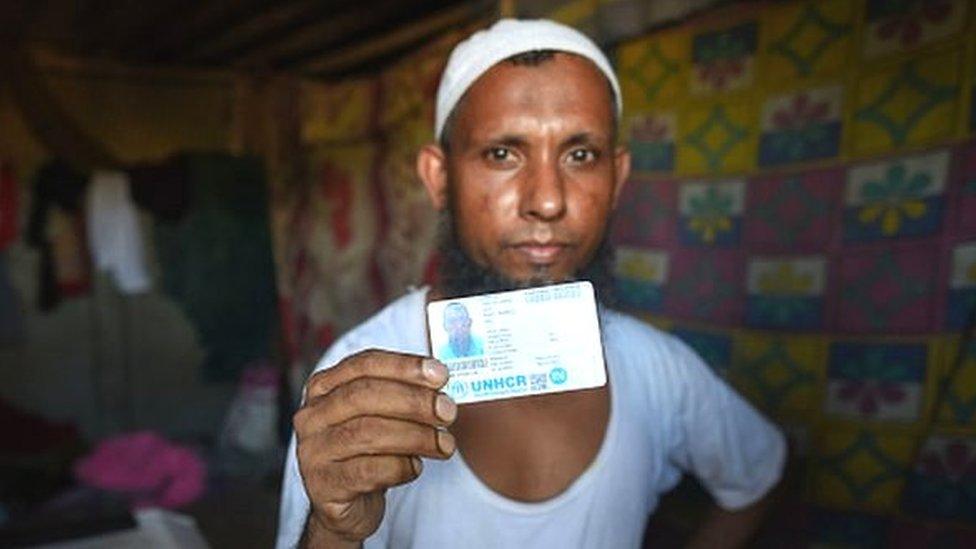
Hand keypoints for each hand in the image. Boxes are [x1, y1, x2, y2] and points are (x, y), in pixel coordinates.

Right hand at [294, 350, 456, 545]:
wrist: (347, 504)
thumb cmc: (369, 452)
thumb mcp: (382, 417)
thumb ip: (405, 395)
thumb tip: (441, 382)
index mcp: (325, 387)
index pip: (364, 364)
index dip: (404, 366)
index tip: (440, 374)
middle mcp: (312, 415)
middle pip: (364, 396)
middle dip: (414, 401)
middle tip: (448, 412)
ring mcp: (313, 451)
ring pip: (367, 433)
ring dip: (416, 437)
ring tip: (444, 444)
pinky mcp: (323, 485)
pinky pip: (367, 471)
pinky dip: (401, 466)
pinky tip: (416, 466)